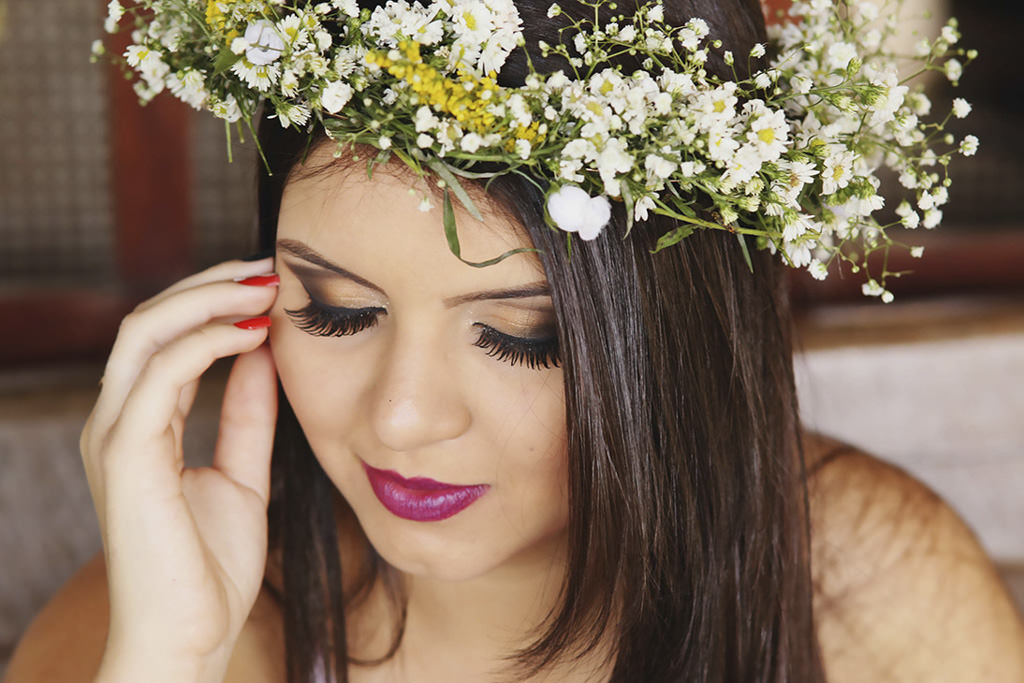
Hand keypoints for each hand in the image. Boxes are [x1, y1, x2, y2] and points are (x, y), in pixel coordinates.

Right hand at [80, 257, 279, 682]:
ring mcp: (115, 435)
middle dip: (209, 282)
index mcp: (140, 424)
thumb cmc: (210, 565)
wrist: (190, 636)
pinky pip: (160, 373)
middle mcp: (118, 420)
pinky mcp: (126, 454)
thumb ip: (247, 415)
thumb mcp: (242, 473)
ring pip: (146, 331)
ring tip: (266, 285)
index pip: (167, 336)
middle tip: (269, 265)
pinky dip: (206, 341)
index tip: (273, 283)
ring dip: (208, 297)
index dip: (215, 301)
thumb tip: (265, 354)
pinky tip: (254, 334)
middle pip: (150, 319)